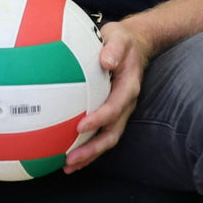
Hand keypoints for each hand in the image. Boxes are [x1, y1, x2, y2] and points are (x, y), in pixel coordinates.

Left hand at [63, 19, 152, 172]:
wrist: (135, 45)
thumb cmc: (123, 40)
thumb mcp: (120, 36)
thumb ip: (114, 47)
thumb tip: (106, 60)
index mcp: (129, 85)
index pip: (116, 106)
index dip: (100, 118)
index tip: (81, 126)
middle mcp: (126, 103)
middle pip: (113, 132)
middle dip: (93, 149)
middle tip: (71, 159)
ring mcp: (119, 110)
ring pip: (107, 138)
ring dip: (89, 154)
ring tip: (68, 166)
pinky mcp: (111, 113)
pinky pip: (100, 134)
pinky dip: (87, 147)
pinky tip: (67, 155)